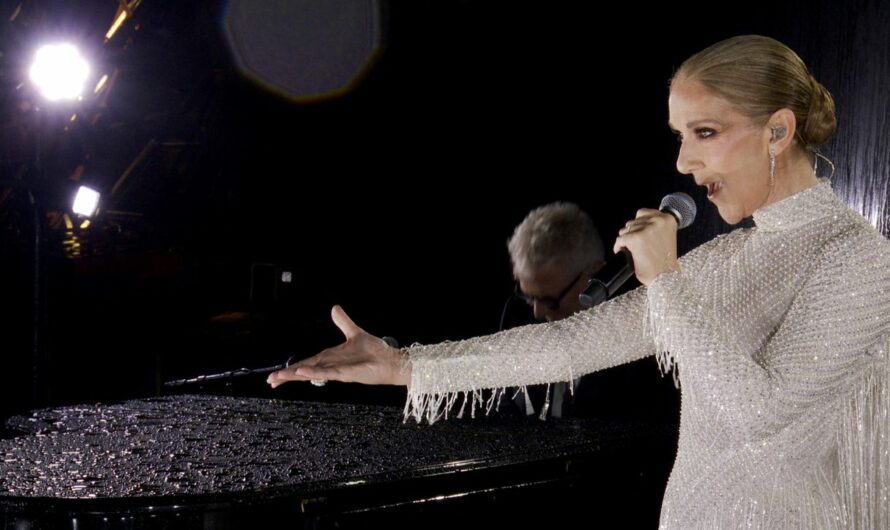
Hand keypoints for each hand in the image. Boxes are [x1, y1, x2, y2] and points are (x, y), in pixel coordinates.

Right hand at [266, 305, 409, 387]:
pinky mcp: (346, 374)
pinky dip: (314, 372)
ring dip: (295, 375)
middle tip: (270, 381)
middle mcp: (331, 365)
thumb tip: (334, 308)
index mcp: (331, 357)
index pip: (307, 362)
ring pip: (311, 373)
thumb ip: (343, 322)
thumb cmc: (375, 351)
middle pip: (304, 371)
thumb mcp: (355, 332)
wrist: (391, 360)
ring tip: (278, 378)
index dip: (292, 368)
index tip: (276, 375)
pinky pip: (326, 373)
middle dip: (287, 376)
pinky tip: (302, 372)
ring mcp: (337, 371)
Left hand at [613, 208, 679, 285]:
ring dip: (625, 240)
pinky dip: (618, 247)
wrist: (665, 277)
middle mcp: (658, 221)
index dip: (637, 224)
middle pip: (632, 222)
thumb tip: (637, 224)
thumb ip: (655, 227)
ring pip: (625, 230)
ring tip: (631, 250)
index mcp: (667, 219)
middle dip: (631, 233)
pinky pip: (620, 240)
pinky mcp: (636, 238)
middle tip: (635, 245)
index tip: (637, 232)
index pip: (642, 213)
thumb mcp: (666, 236)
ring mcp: (646, 229)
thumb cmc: (665, 262)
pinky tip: (622, 252)